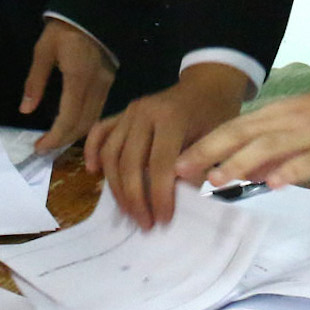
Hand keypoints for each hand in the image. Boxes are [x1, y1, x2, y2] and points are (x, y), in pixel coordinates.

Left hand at [24, 20, 116, 156]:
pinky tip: (71, 126)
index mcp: (79, 78)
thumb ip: (35, 82)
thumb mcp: (42, 51)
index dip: (55, 137)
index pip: (69, 118)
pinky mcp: (109, 82)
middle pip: (84, 124)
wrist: (90, 11)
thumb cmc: (63, 30)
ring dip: (75, 134)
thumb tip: (25, 110)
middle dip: (64, 140)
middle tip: (45, 148)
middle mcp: (97, 86)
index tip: (40, 147)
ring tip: (55, 141)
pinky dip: (84, 123)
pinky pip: (98, 110)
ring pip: (94, 120)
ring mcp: (106, 84)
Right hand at [85, 64, 249, 227]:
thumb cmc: (215, 115)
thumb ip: (199, 167)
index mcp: (171, 118)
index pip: (160, 164)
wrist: (206, 86)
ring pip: (111, 153)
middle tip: (144, 223)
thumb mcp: (216, 140)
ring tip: (128, 211)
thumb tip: (184, 200)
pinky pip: (100, 132)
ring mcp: (129, 111)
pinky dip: (93, 152)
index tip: (163, 220)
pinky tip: (93, 173)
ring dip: (116, 187)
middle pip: (130, 162)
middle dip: (135, 198)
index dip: (160, 195)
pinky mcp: (121, 113)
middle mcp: (144, 112)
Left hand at [175, 72, 309, 192]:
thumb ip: (275, 149)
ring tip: (215, 180)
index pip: (234, 128)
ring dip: (240, 162)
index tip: (178, 162)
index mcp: (280, 114)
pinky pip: (308, 161)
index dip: (204, 145)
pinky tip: (271, 184)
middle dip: (208, 152)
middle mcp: (289, 120)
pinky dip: (288, 172)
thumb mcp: (304, 126)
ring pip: (268, 146)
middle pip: (241, 134)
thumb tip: (244, 171)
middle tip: (180, 172)